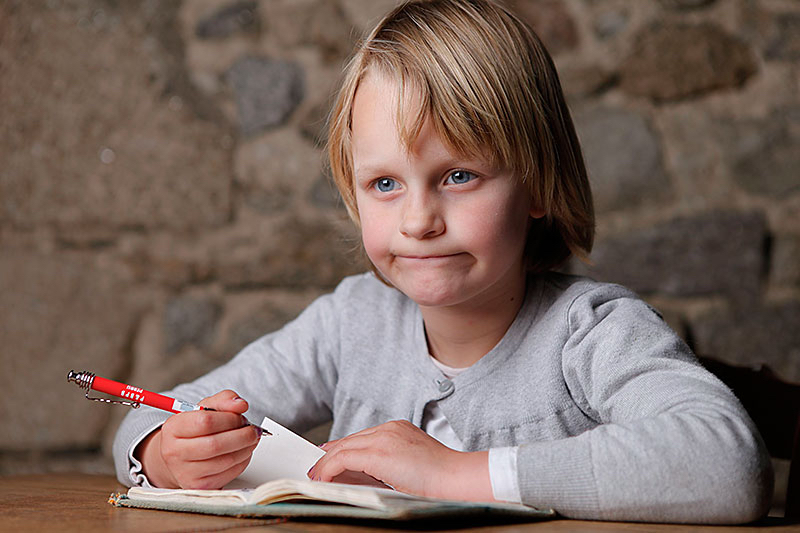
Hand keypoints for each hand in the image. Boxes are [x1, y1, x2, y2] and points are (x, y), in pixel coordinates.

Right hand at [135, 390, 260, 488]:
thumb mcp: (206, 408)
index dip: (230, 418)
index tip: (242, 417)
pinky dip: (243, 462)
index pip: (206, 421)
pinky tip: (242, 453)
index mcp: (173, 428)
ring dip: (246, 449)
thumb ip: (225, 400)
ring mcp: (184, 472)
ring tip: (250, 440)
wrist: (181, 456)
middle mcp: (174, 452)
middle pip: (215, 445)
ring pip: (225, 461)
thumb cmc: (195, 430)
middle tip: (252, 430)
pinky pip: (229, 474)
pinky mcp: (199, 486)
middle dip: (242, 435)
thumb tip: (240, 405)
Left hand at [307, 420, 492, 500]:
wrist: (457, 479)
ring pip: (343, 448)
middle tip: (316, 468)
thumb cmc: (441, 480)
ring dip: (325, 464)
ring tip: (315, 477)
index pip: (362, 438)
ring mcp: (384, 437)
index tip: (329, 458)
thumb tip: (360, 476)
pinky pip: (343, 458)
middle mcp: (389, 429)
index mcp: (398, 429)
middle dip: (330, 455)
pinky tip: (322, 479)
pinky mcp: (379, 451)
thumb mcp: (409, 467)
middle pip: (350, 440)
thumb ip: (386, 465)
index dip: (342, 448)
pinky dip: (329, 469)